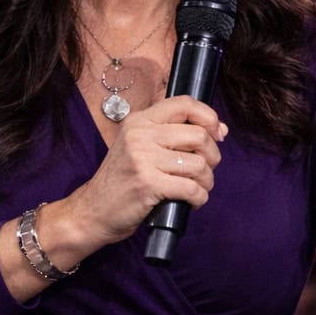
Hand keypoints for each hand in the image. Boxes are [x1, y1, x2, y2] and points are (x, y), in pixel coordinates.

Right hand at [53, 96, 226, 250]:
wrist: (93, 210)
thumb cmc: (122, 180)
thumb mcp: (141, 147)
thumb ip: (175, 136)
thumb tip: (221, 130)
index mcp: (140, 121)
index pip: (185, 104)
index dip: (209, 117)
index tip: (217, 135)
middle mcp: (140, 135)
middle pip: (199, 135)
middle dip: (212, 157)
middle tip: (205, 171)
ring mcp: (143, 159)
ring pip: (199, 165)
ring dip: (207, 181)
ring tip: (198, 188)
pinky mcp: (148, 185)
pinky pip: (191, 189)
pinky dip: (199, 198)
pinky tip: (191, 202)